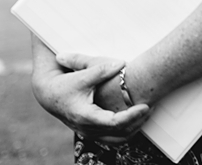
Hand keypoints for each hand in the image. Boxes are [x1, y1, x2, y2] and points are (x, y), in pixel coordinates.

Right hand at [31, 52, 149, 143]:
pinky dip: (127, 130)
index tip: (146, 105)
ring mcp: (90, 133)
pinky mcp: (93, 132)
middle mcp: (88, 129)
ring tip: (148, 112)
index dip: (133, 115)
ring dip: (135, 127)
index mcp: (86, 116)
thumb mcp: (81, 75)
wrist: (50, 95)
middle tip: (152, 106)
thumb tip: (121, 63)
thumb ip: (101, 70)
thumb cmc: (65, 84)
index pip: (115, 122)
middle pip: (120, 133)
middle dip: (138, 121)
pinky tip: (137, 117)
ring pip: (119, 138)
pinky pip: (114, 137)